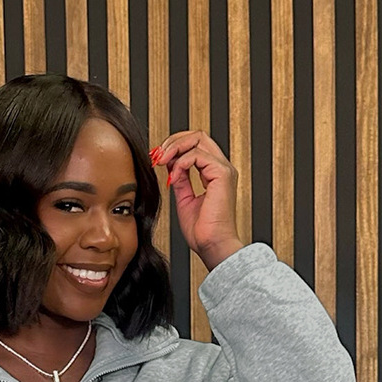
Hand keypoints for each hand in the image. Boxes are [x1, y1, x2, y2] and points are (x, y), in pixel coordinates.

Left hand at [151, 131, 244, 269]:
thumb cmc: (202, 231)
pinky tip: (173, 176)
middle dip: (173, 141)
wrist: (212, 245)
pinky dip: (181, 162)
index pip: (196, 145)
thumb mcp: (184, 199)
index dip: (175, 147)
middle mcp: (221, 168)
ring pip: (198, 139)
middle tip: (157, 155)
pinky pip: (197, 155)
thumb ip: (180, 179)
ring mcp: (223, 169)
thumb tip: (171, 165)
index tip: (158, 158)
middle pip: (198, 136)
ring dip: (174, 148)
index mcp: (214, 173)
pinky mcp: (222, 174)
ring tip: (161, 161)